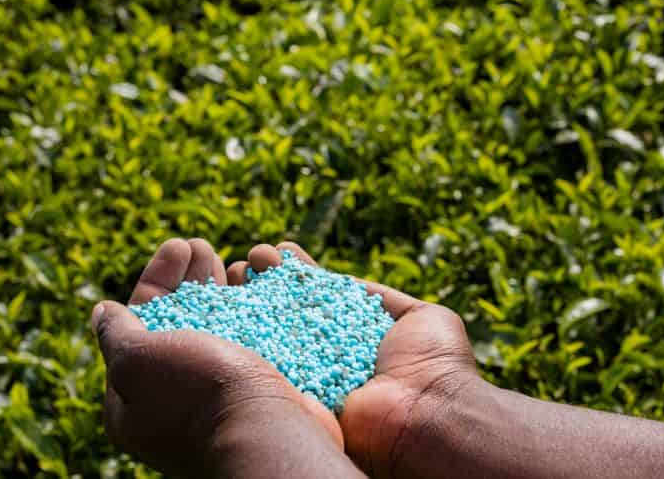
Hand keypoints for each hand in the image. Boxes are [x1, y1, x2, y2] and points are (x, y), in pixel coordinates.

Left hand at [92, 238, 354, 477]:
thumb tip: (101, 312)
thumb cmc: (197, 395)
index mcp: (135, 399)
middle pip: (181, 322)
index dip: (157, 280)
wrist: (270, 434)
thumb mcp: (137, 361)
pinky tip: (261, 285)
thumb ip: (116, 334)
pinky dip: (256, 308)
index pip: (138, 325)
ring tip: (236, 259)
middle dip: (191, 278)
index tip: (178, 246)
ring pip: (220, 328)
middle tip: (204, 246)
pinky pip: (254, 338)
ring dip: (223, 288)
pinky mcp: (258, 388)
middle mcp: (176, 397)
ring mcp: (220, 393)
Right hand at [247, 242, 479, 477]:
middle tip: (250, 258)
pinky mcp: (297, 394)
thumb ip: (384, 300)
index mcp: (357, 333)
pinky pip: (268, 362)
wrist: (426, 414)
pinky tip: (230, 302)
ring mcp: (311, 373)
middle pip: (290, 311)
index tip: (280, 249)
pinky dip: (247, 334)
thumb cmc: (433, 363)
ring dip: (253, 299)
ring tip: (237, 268)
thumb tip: (357, 287)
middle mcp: (330, 353)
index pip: (321, 296)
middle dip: (268, 283)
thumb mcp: (421, 317)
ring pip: (273, 332)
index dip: (299, 274)